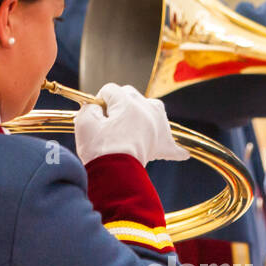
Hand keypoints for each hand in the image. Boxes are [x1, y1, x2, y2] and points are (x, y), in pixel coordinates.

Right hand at [74, 83, 189, 165]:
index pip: (110, 90)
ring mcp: (158, 126)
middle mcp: (147, 109)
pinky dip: (172, 147)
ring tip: (132, 126)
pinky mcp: (162, 144)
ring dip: (142, 113)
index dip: (99, 102)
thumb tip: (97, 107)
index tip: (96, 116)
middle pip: (131, 95)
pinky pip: (171, 143)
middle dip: (119, 105)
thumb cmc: (99, 150)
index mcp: (127, 102)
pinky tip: (181, 153)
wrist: (114, 176)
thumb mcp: (85, 123)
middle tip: (109, 123)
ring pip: (152, 108)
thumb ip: (89, 108)